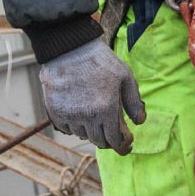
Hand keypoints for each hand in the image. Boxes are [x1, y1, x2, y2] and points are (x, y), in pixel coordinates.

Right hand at [38, 38, 144, 154]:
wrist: (69, 49)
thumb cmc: (100, 61)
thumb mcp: (125, 77)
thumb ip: (134, 101)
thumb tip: (139, 122)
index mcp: (107, 108)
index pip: (115, 140)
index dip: (123, 146)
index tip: (127, 145)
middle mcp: (87, 116)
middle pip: (99, 141)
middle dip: (109, 139)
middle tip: (113, 132)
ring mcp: (70, 115)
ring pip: (83, 136)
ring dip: (91, 131)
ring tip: (96, 117)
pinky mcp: (55, 112)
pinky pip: (67, 129)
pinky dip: (75, 126)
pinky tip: (80, 113)